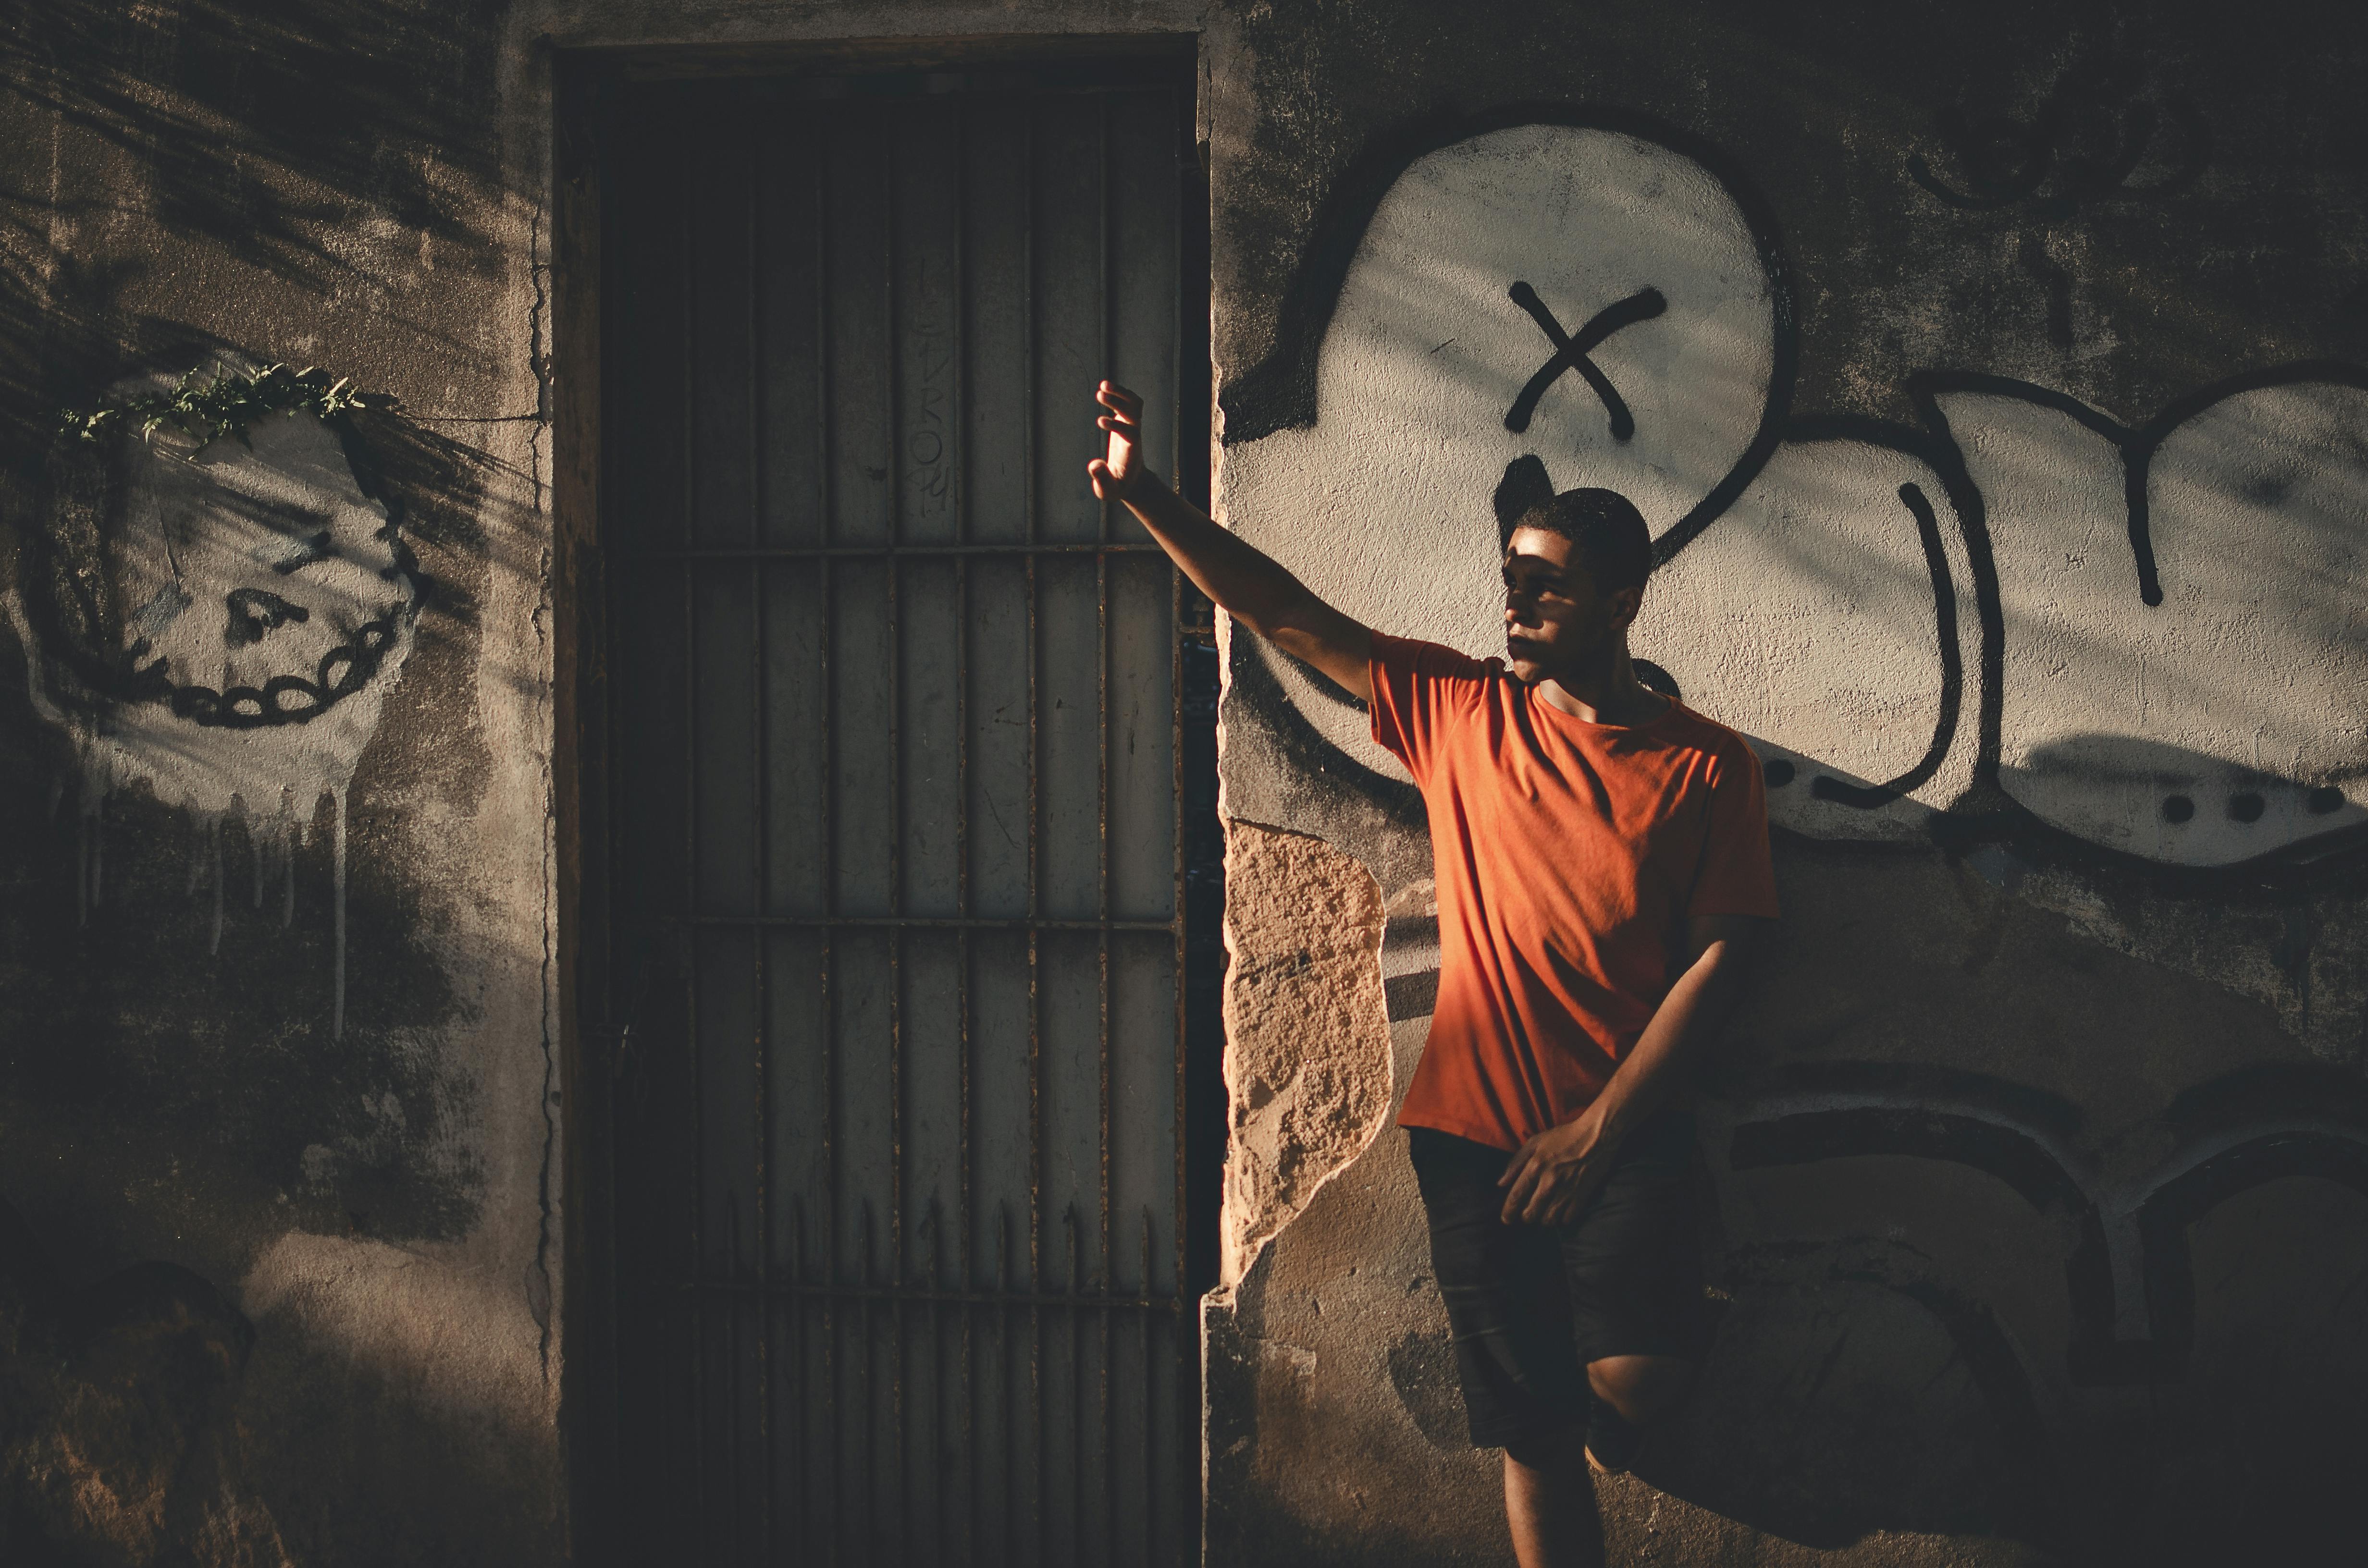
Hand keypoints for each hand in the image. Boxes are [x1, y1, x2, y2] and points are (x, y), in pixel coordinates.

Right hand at [1087, 380, 1145, 501]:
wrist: (1132, 481)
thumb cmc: (1118, 486)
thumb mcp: (1109, 490)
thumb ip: (1102, 479)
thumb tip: (1094, 465)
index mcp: (1131, 451)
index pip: (1130, 432)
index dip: (1117, 425)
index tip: (1100, 421)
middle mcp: (1134, 435)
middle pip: (1134, 413)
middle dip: (1119, 402)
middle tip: (1100, 393)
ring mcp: (1132, 427)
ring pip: (1134, 404)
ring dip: (1121, 392)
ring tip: (1103, 384)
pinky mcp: (1127, 422)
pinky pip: (1129, 403)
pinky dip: (1120, 393)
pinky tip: (1105, 388)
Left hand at [1498, 1105, 1616, 1225]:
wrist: (1596, 1136)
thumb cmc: (1563, 1137)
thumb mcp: (1534, 1142)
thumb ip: (1515, 1163)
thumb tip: (1500, 1184)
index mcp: (1535, 1166)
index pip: (1516, 1196)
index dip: (1508, 1212)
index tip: (1505, 1220)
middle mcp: (1549, 1181)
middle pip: (1531, 1213)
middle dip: (1526, 1217)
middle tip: (1526, 1215)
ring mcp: (1567, 1190)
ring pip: (1549, 1219)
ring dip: (1543, 1220)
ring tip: (1543, 1214)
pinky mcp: (1582, 1196)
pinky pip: (1567, 1219)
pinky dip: (1561, 1219)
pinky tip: (1560, 1213)